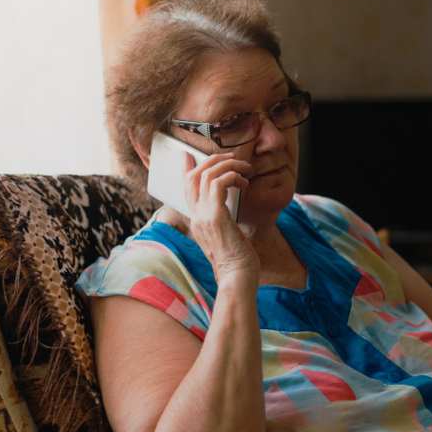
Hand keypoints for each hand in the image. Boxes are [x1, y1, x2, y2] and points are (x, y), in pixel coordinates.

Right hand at [180, 152, 256, 277]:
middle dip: (214, 160)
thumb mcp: (225, 233)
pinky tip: (244, 183)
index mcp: (197, 219)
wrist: (237, 276)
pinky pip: (220, 184)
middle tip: (232, 157)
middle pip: (195, 176)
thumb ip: (221, 217)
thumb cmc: (237, 258)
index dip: (186, 168)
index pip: (186, 188)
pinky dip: (232, 176)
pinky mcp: (216, 217)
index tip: (188, 155)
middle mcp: (197, 216)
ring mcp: (204, 216)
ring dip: (228, 166)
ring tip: (244, 168)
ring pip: (208, 175)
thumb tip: (229, 203)